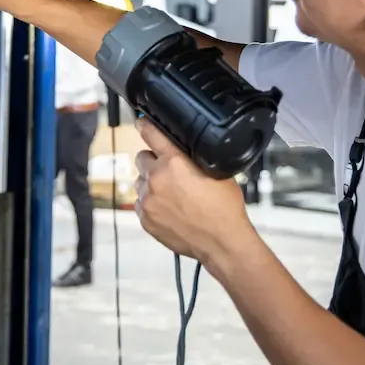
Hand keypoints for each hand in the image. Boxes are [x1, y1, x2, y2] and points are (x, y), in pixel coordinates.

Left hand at [134, 119, 250, 261]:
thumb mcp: (216, 171)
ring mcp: (148, 200)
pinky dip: (151, 204)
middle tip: (168, 173)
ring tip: (171, 196)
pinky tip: (169, 210)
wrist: (222, 242)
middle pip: (141, 158)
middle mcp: (156, 178)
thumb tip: (182, 151)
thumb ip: (192, 157)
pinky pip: (141, 204)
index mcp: (174, 162)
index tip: (141, 122)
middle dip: (153, 162)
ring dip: (151, 184)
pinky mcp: (145, 218)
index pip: (151, 133)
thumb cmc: (224, 209)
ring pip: (140, 182)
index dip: (145, 125)